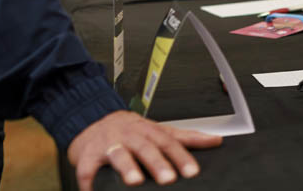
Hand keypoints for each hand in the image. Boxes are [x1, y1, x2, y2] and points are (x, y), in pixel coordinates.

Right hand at [68, 111, 221, 190]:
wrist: (93, 121)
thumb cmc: (130, 131)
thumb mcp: (159, 131)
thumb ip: (186, 138)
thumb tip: (215, 140)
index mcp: (148, 131)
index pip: (169, 143)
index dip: (181, 157)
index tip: (192, 171)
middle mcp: (130, 136)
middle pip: (145, 148)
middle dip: (157, 163)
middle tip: (168, 178)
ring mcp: (108, 144)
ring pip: (118, 155)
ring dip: (127, 167)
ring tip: (135, 181)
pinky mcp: (87, 155)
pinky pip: (87, 169)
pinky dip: (88, 181)